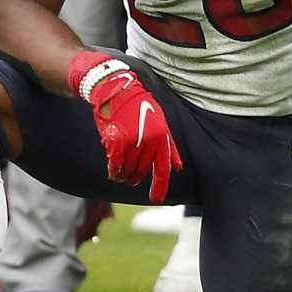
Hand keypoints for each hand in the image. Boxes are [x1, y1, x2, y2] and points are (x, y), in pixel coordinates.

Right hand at [67, 51, 181, 201]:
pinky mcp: (115, 142)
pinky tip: (113, 171)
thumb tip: (179, 168)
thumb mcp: (160, 123)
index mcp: (161, 137)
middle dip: (136, 178)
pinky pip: (114, 166)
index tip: (156, 199)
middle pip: (142, 172)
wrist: (116, 91)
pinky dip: (113, 172)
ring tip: (120, 174)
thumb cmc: (139, 107)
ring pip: (128, 171)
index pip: (163, 169)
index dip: (159, 187)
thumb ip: (169, 147)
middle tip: (131, 178)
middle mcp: (148, 141)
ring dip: (124, 176)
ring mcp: (131, 142)